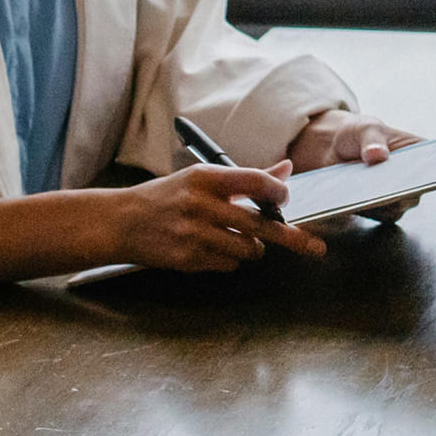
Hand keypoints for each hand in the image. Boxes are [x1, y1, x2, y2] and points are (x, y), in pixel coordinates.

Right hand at [103, 163, 328, 272]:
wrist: (121, 222)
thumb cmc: (168, 197)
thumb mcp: (202, 178)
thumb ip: (247, 178)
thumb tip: (286, 170)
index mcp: (206, 177)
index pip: (256, 182)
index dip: (279, 193)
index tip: (286, 199)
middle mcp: (200, 204)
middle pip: (261, 224)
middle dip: (291, 237)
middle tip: (314, 246)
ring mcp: (193, 234)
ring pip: (248, 248)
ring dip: (253, 247)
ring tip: (239, 238)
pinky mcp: (187, 259)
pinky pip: (229, 264)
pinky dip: (230, 259)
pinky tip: (213, 249)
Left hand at [288, 110, 427, 223]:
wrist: (333, 148)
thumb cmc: (356, 133)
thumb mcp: (364, 128)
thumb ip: (371, 140)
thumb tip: (377, 155)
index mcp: (419, 151)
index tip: (426, 175)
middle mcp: (413, 178)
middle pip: (416, 191)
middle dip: (402, 191)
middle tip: (388, 188)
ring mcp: (397, 196)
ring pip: (397, 207)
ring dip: (382, 203)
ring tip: (364, 195)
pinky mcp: (379, 209)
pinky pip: (378, 215)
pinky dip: (367, 210)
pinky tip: (354, 202)